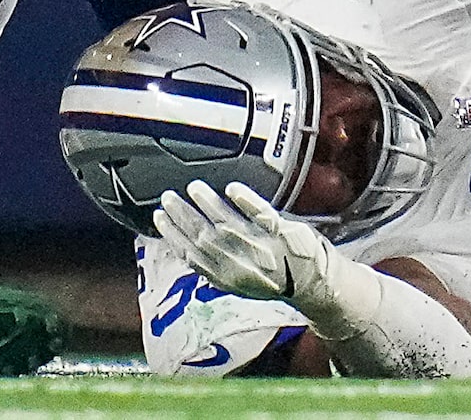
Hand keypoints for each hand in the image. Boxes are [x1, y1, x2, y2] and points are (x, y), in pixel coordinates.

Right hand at [154, 182, 336, 307]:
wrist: (312, 283)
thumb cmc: (273, 279)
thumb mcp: (238, 283)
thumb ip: (213, 267)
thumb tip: (186, 250)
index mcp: (225, 278)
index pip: (191, 255)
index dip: (172, 236)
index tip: (159, 217)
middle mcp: (239, 264)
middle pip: (204, 237)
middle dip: (183, 216)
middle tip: (168, 197)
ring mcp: (260, 247)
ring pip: (228, 223)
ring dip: (208, 204)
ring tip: (194, 188)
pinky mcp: (281, 232)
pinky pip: (261, 214)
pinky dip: (245, 200)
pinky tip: (232, 188)